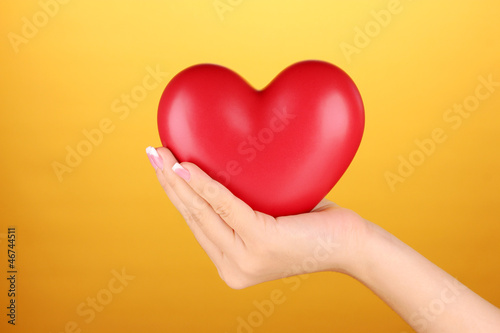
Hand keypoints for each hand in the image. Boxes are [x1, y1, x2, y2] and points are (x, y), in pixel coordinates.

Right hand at [146, 146, 368, 288]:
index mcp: (232, 262)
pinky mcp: (260, 243)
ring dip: (176, 180)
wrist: (351, 245)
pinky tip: (184, 167)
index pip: (197, 224)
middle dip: (167, 183)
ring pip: (201, 212)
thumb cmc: (314, 226)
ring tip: (159, 154)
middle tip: (151, 152)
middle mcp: (232, 266)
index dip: (176, 195)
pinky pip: (225, 206)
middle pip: (192, 217)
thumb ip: (246, 208)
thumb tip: (227, 173)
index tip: (161, 168)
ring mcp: (244, 258)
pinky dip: (203, 185)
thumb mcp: (273, 219)